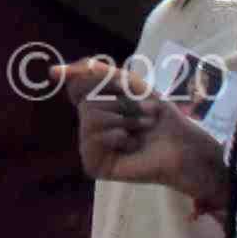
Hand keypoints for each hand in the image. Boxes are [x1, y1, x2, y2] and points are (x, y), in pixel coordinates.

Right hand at [57, 57, 223, 204]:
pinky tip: (129, 145)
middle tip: (144, 115)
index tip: (123, 88)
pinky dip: (115, 137)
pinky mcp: (95, 165)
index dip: (97, 82)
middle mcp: (88, 126)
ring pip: (88, 118)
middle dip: (120, 103)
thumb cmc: (160, 115)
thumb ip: (93, 72)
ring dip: (123, 119)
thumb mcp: (128, 83)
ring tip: (141, 130)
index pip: (75, 86)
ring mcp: (91, 147)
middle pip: (84, 101)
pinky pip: (91, 140)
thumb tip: (53, 72)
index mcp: (94, 106)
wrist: (183, 144)